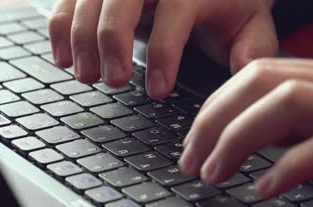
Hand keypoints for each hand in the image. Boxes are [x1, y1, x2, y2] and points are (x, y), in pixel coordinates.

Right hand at [48, 0, 277, 98]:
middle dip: (111, 42)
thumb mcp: (249, 21)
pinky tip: (62, 57)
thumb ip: (252, 46)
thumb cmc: (224, 2)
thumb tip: (245, 71)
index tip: (158, 91)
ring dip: (80, 39)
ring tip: (85, 75)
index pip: (175, 12)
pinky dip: (59, 27)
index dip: (164, 53)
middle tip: (113, 81)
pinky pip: (68, 0)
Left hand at [179, 58, 312, 197]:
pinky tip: (264, 189)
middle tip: (189, 160)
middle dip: (213, 120)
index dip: (216, 105)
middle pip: (260, 80)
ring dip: (237, 138)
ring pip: (287, 100)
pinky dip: (290, 166)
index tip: (192, 139)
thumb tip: (242, 139)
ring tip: (212, 174)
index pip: (257, 74)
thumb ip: (291, 125)